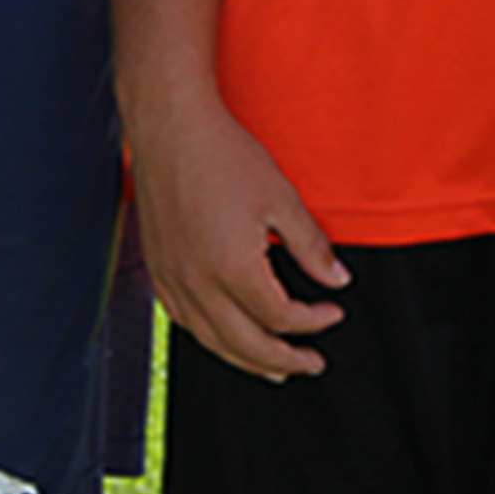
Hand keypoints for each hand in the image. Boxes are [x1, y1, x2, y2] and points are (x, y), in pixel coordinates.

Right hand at [128, 96, 348, 380]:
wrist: (170, 125)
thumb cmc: (222, 154)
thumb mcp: (281, 198)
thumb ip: (311, 246)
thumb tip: (337, 280)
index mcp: (233, 268)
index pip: (281, 317)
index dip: (313, 322)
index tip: (333, 312)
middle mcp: (198, 283)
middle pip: (247, 345)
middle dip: (285, 360)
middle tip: (311, 363)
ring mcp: (172, 278)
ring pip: (211, 341)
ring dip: (246, 361)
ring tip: (273, 368)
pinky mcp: (157, 268)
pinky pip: (184, 322)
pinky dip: (210, 338)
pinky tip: (224, 336)